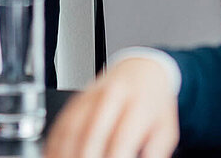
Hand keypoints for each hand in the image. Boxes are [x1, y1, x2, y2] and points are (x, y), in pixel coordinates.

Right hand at [44, 57, 178, 157]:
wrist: (142, 70)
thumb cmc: (154, 104)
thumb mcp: (165, 130)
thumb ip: (154, 153)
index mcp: (137, 105)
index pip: (120, 139)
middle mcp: (111, 97)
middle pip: (91, 132)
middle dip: (86, 157)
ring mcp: (90, 96)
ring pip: (71, 127)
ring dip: (65, 151)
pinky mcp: (76, 99)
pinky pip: (61, 122)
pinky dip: (55, 142)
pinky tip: (55, 154)